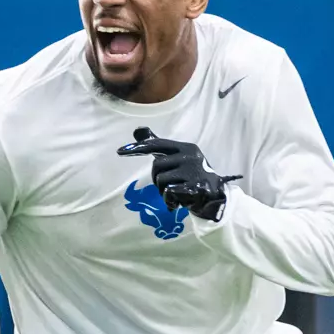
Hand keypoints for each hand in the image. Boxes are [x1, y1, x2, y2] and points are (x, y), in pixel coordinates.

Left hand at [117, 128, 240, 220]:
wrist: (214, 198)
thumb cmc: (191, 176)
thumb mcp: (177, 158)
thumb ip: (158, 146)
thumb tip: (137, 130)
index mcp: (185, 147)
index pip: (156, 144)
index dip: (137, 148)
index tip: (120, 152)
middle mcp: (190, 156)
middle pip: (156, 166)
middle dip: (157, 179)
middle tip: (168, 186)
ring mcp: (194, 171)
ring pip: (161, 181)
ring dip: (163, 191)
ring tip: (176, 194)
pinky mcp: (196, 187)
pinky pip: (169, 193)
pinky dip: (170, 200)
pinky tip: (179, 202)